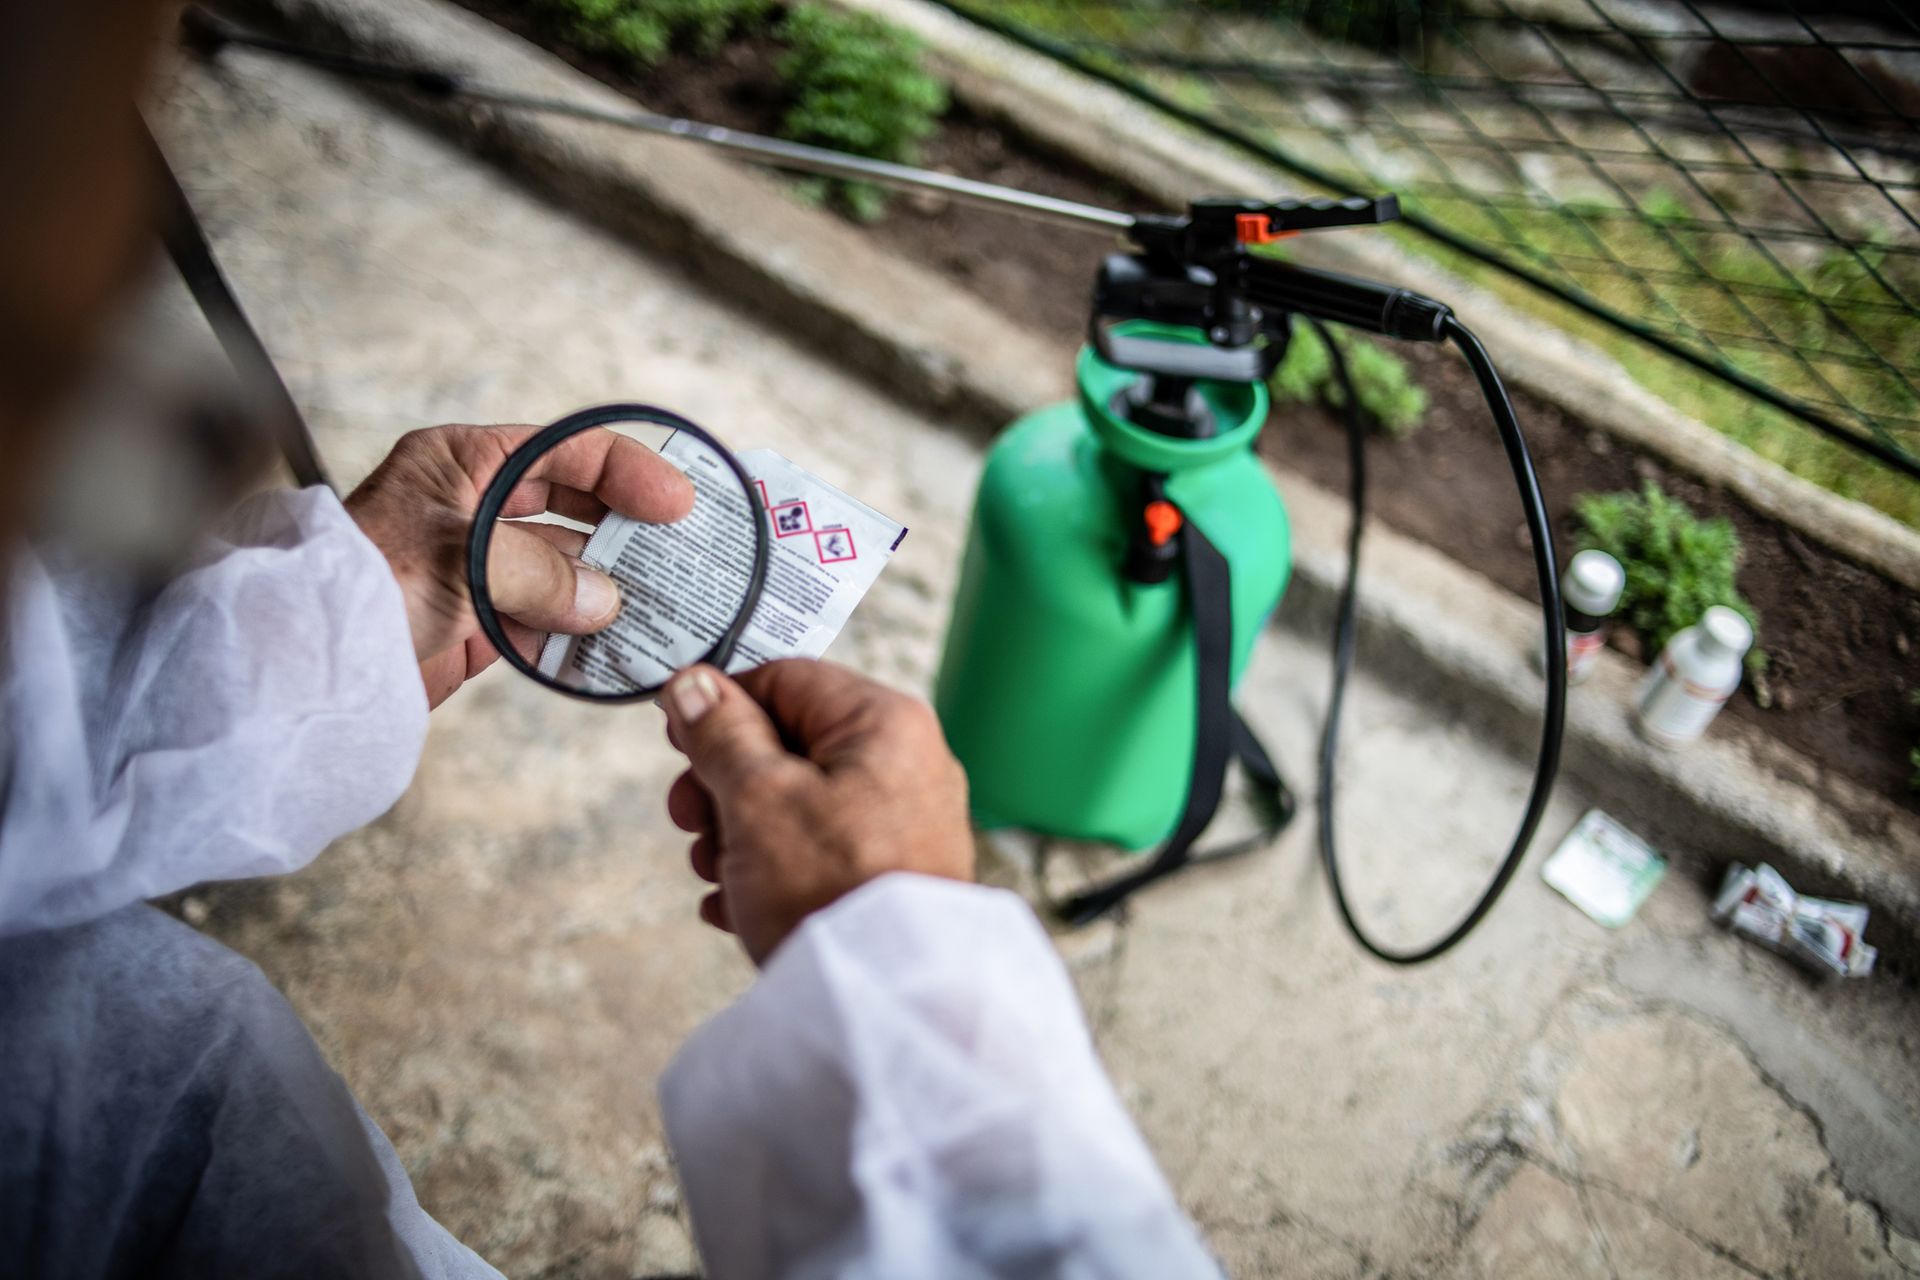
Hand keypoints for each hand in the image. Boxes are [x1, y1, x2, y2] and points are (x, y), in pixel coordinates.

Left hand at [346, 424, 693, 707]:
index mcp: (462, 463)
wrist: (304, 667)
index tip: (675, 504)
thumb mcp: (459, 559)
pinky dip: (581, 636)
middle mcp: (474, 508)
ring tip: (659, 606)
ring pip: (566, 570)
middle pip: (573, 509)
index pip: (563, 451)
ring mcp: (479, 568)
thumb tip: (608, 601)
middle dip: (624, 531)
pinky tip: (615, 646)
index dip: (624, 471)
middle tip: (678, 553)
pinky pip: (548, 623)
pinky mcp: (480, 624)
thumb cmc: (362, 586)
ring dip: (608, 589)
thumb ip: (542, 574)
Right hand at [662, 661, 974, 964]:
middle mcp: (906, 763)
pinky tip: (736, 903)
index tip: (676, 736)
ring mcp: (904, 822)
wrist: (883, 1000)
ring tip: (715, 872)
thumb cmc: (832, 890)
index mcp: (884, 723)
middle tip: (690, 821)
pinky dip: (771, 869)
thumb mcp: (757, 798)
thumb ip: (722, 734)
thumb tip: (695, 686)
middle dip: (724, 783)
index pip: (786, 679)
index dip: (722, 704)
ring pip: (797, 802)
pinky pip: (819, 850)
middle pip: (789, 744)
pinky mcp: (892, 873)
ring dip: (738, 832)